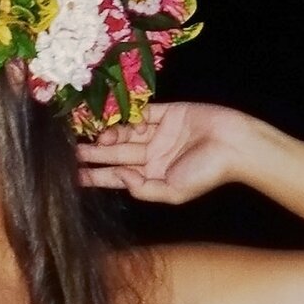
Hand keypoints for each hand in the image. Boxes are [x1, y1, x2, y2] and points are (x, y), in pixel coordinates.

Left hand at [75, 102, 259, 205]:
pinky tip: (108, 120)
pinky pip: (141, 113)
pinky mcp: (166, 112)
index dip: (96, 177)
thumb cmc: (207, 173)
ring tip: (90, 140)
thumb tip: (120, 179)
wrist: (234, 145)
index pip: (118, 177)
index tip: (73, 177)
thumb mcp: (174, 192)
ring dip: (107, 136)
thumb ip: (145, 188)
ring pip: (125, 133)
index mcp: (153, 176)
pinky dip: (126, 116)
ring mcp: (158, 133)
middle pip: (116, 155)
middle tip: (70, 153)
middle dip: (94, 155)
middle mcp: (152, 155)